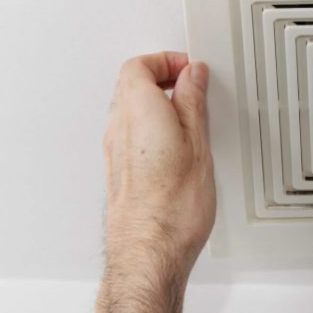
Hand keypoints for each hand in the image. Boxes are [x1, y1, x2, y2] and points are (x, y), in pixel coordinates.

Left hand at [97, 52, 213, 312]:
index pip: (139, 65)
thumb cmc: (172, 206)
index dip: (165, 60)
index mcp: (137, 110)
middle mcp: (118, 128)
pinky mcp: (119, 172)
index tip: (189, 67)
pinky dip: (151, 126)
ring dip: (155, 103)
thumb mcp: (198, 142)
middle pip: (129, 85)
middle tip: (189, 83)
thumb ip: (192, 102)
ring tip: (187, 112)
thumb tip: (193, 77)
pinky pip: (131, 134)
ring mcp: (115, 151)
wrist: (150, 252)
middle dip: (160, 77)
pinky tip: (175, 142)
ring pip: (128, 110)